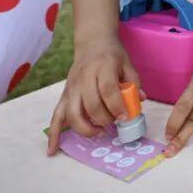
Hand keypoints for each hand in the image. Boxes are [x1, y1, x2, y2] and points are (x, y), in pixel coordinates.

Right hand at [46, 36, 140, 155]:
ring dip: (86, 129)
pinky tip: (53, 150)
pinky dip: (54, 134)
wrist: (92, 42)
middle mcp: (84, 78)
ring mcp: (71, 87)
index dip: (117, 107)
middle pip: (90, 105)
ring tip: (100, 132)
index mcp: (102, 67)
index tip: (125, 118)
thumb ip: (134, 82)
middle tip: (115, 123)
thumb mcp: (127, 64)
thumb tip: (140, 101)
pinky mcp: (64, 95)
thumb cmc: (112, 55)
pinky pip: (56, 116)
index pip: (108, 90)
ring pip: (72, 114)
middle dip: (104, 120)